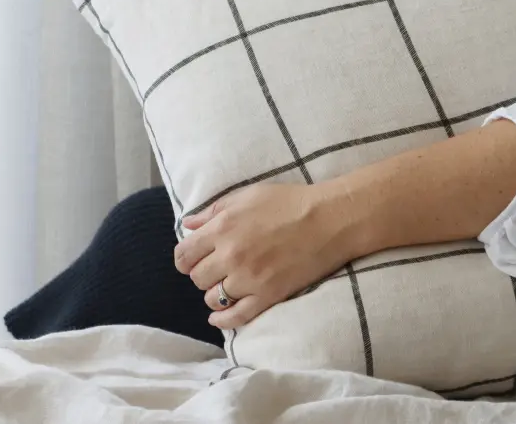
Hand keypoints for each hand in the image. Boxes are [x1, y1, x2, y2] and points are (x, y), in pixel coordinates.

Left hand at [174, 182, 352, 329]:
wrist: (330, 219)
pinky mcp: (268, 295)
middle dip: (203, 273)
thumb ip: (213, 211)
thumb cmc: (290, 201)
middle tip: (216, 268)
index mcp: (223, 227)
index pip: (184, 254)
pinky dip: (223, 320)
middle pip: (197, 277)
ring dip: (215, 292)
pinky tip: (218, 317)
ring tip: (227, 284)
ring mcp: (249, 278)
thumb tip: (188, 225)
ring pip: (213, 298)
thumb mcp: (247, 195)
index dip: (185, 258)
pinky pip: (236, 317)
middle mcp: (231, 255)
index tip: (192, 259)